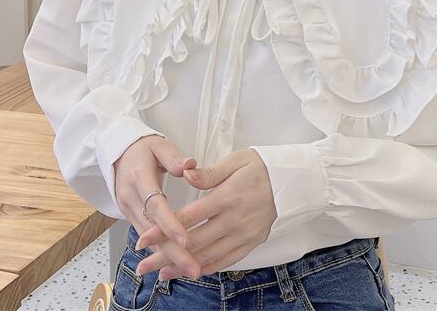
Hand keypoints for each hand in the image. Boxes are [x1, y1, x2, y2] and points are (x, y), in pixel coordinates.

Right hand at [112, 135, 202, 278]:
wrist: (118, 152)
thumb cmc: (143, 148)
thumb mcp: (159, 145)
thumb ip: (174, 158)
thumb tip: (190, 166)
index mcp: (138, 177)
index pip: (155, 205)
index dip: (170, 224)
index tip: (186, 241)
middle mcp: (130, 197)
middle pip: (152, 230)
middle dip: (173, 252)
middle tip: (193, 269)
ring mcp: (127, 209)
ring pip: (148, 238)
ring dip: (169, 256)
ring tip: (191, 270)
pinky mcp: (130, 216)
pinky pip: (146, 237)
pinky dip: (161, 251)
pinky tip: (176, 263)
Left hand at [134, 149, 276, 278]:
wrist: (293, 182)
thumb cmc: (261, 167)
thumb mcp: (236, 161)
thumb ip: (209, 173)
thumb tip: (186, 174)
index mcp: (227, 197)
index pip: (188, 218)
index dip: (164, 230)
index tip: (143, 239)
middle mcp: (234, 221)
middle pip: (193, 243)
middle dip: (165, 256)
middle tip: (143, 266)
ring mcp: (243, 235)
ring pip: (208, 256)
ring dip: (183, 267)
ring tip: (161, 274)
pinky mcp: (251, 243)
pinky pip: (226, 261)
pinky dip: (208, 268)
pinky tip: (192, 272)